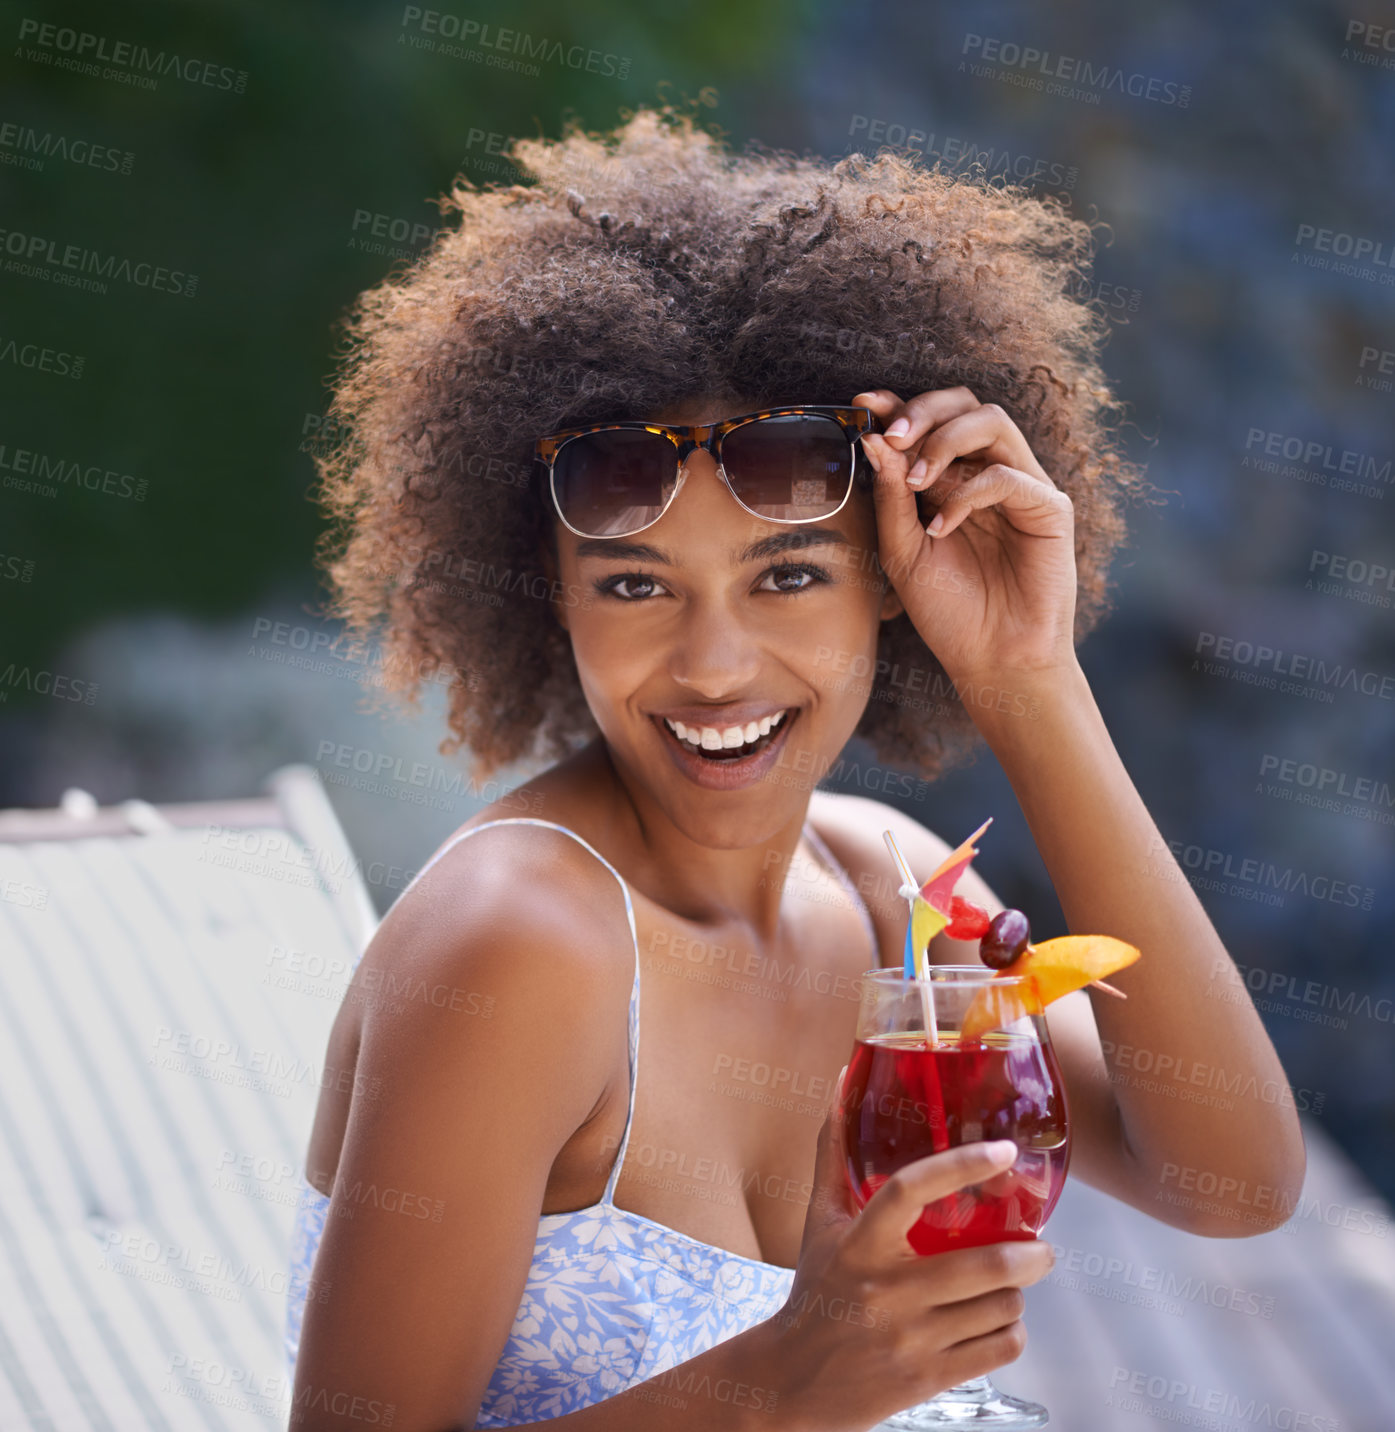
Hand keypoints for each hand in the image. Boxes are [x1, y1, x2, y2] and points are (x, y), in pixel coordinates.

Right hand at [760, 1072, 1053, 1431]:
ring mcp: (910, 1337)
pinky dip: (1010, 1332)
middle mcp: (885, 1289)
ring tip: (1011, 1284)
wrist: (793, 1379)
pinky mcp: (928, 1378)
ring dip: (1016, 1293)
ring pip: (1000, 1307)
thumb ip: (834, 1152)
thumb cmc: (815, 1287)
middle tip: (1041, 1245)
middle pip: (984, 1265)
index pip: (910, 1189)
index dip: (962, 1165)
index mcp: (858, 1241)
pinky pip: (999, 1348)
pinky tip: (996, 1320)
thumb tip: (842, 1080)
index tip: (1004, 1151)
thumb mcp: (818, 1219)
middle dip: (1031, 1254)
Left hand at [853, 387, 1079, 686]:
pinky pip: (1009, 476)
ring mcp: (1021, 487)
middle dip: (923, 411)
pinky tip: (942, 528)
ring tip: (916, 480)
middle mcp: (987, 474)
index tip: (862, 406)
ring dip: (946, 440)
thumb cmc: (949, 611)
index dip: (897, 406)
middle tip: (891, 436)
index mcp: (951, 480)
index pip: (930, 422)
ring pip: (992, 422)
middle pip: (964, 404)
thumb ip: (891, 497)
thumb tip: (873, 441)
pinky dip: (969, 493)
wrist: (991, 660)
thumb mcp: (902, 552)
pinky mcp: (1049, 509)